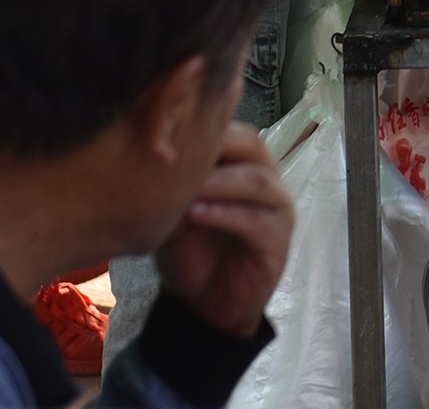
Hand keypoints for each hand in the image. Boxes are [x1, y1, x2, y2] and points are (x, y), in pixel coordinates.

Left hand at [153, 122, 294, 338]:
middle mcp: (265, 177)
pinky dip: (225, 215)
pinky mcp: (279, 241)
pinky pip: (256, 221)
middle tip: (178, 153)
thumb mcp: (172, 211)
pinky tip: (196, 215)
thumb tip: (149, 146)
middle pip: (250, 144)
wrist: (205, 305)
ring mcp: (277, 208)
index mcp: (240, 162)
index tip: (163, 130)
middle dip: (215, 145)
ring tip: (187, 188)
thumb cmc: (189, 250)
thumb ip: (171, 180)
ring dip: (220, 182)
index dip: (200, 123)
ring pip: (256, 181)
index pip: (229, 126)